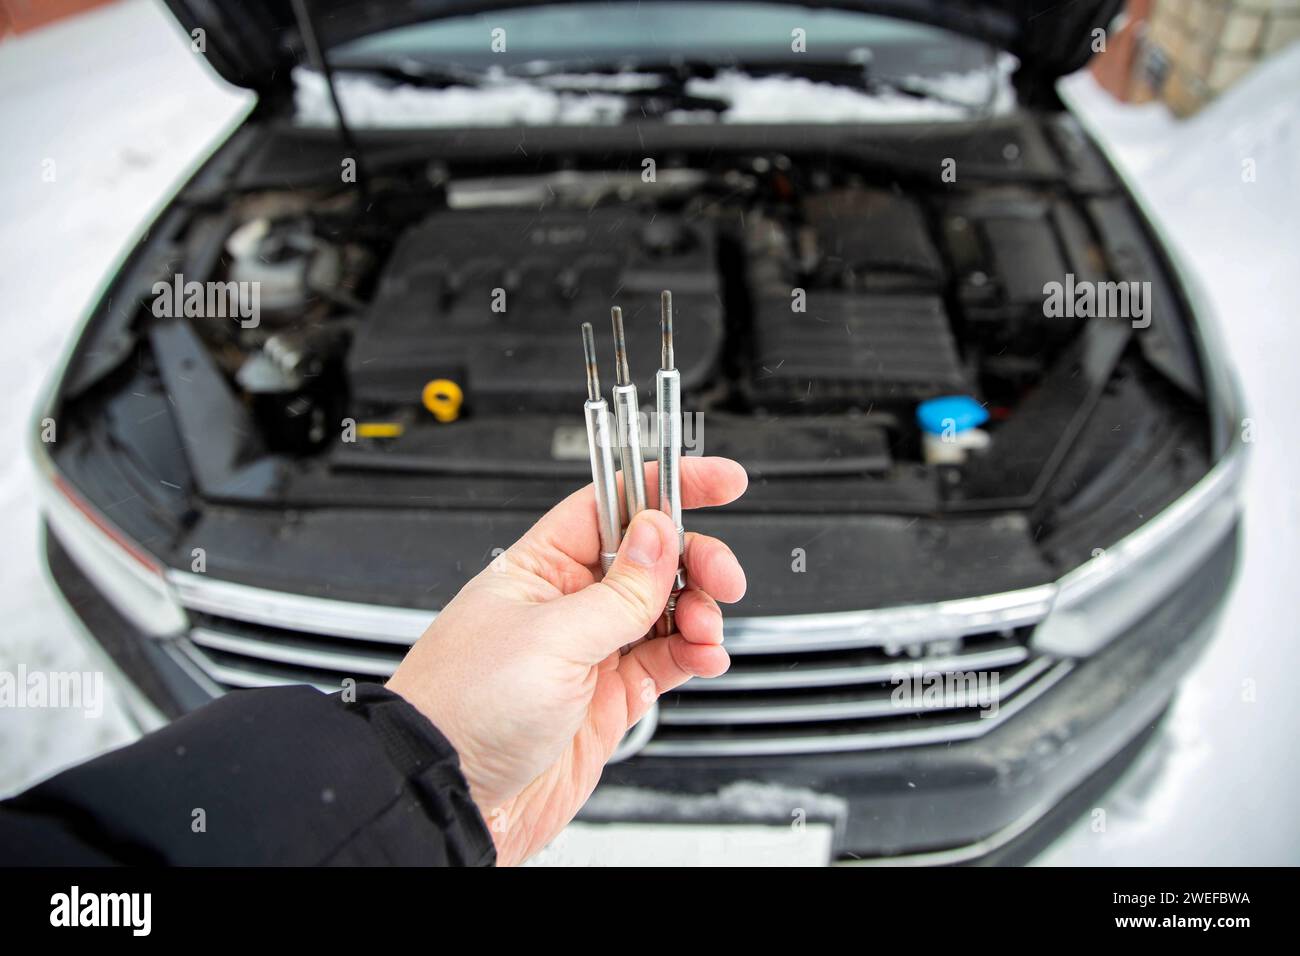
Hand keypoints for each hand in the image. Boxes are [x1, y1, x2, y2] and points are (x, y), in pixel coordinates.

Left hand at [386, 456, 747, 865]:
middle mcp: (568, 603)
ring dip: (699, 612)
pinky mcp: (609, 698)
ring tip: (705, 631)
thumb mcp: (550, 638)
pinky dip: (695, 655)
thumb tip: (659, 534)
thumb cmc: (463, 707)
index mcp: (540, 567)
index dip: (666, 488)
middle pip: (650, 559)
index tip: (720, 482)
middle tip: (722, 578)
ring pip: (666, 610)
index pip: (612, 505)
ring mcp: (591, 650)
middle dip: (694, 561)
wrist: (450, 795)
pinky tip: (705, 657)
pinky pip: (666, 661)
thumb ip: (618, 591)